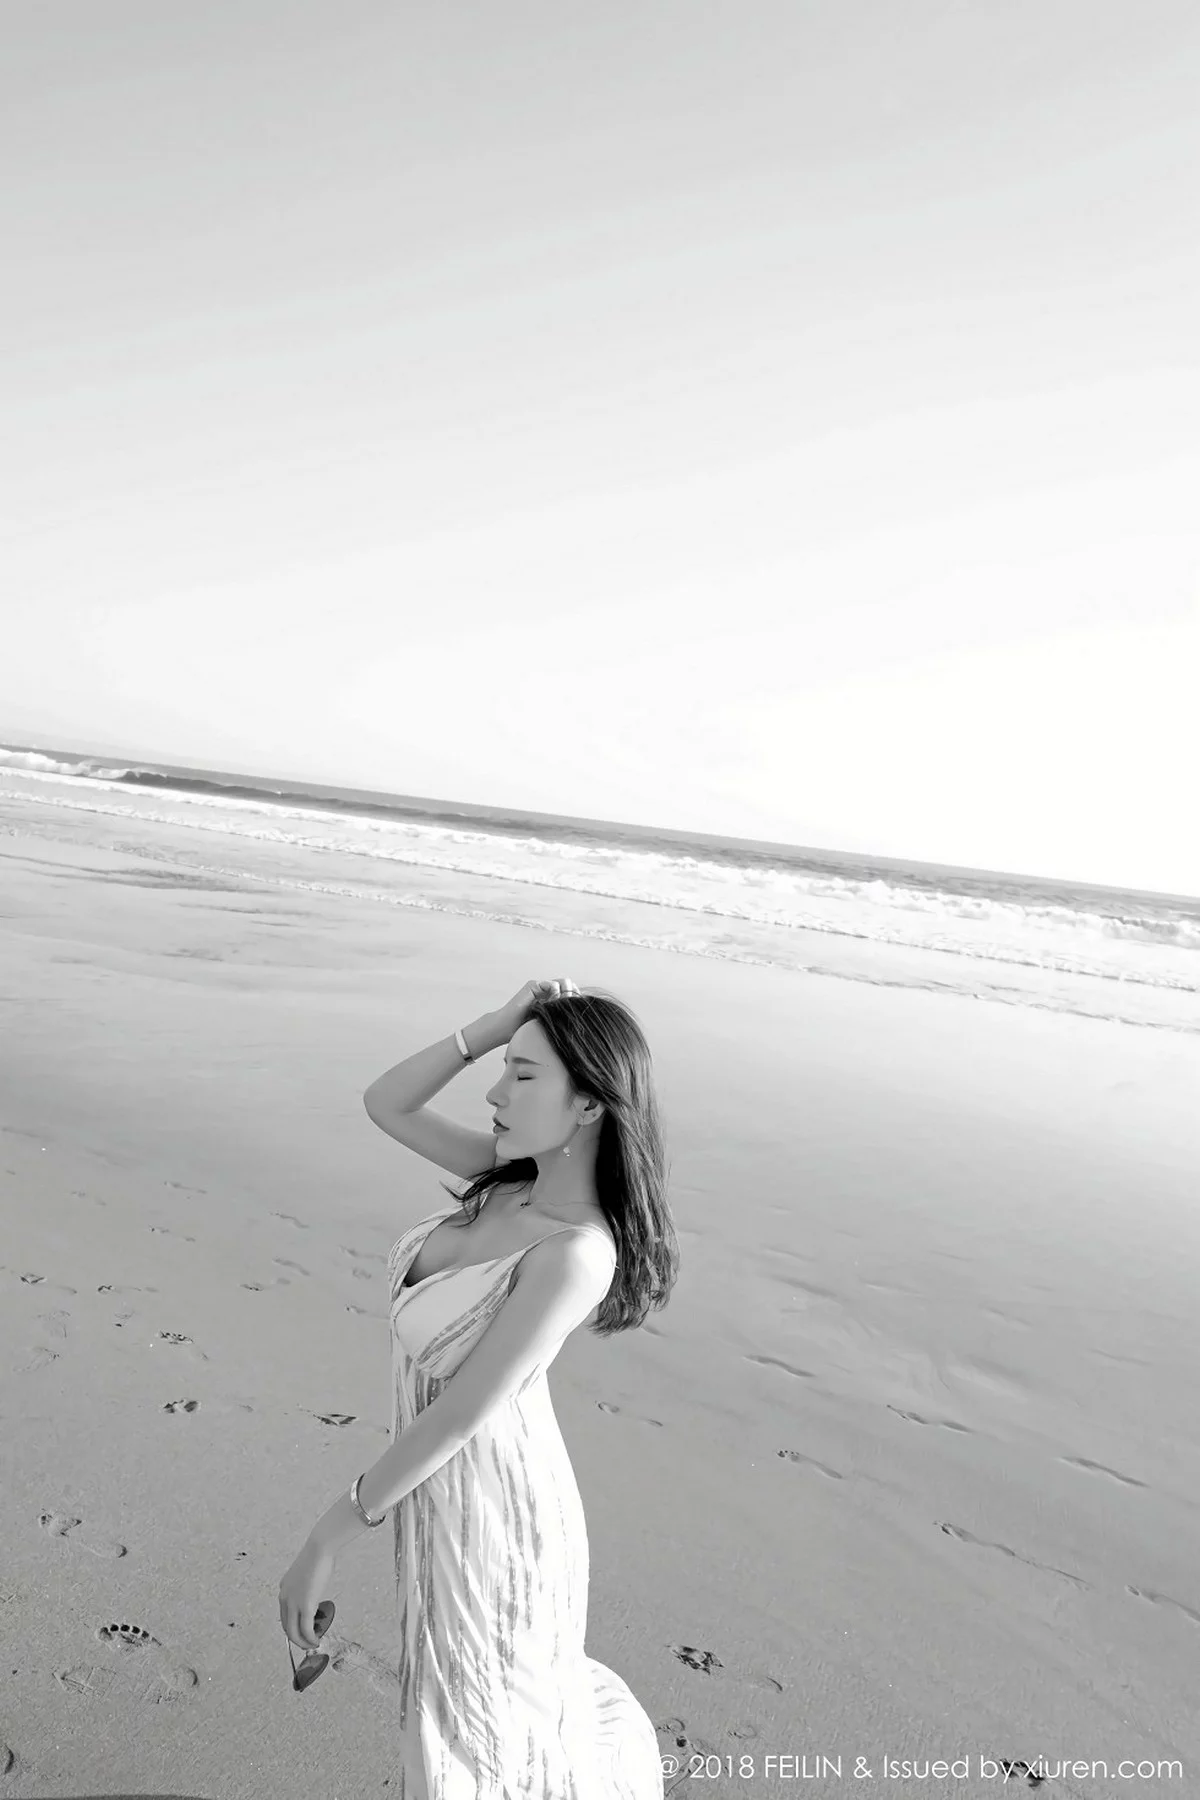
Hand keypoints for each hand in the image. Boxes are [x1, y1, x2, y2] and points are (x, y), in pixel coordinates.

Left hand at [278, 1538, 334, 1652]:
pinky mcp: (305, 1606)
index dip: (293, 1626)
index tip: (303, 1630)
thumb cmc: (318, 1556)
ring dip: (303, 1642)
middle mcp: (285, 1598)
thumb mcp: (306, 1573)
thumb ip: (306, 1585)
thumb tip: (315, 1592)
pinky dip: (310, 1639)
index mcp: (284, 1589)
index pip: (284, 1615)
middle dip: (297, 1639)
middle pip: (286, 1627)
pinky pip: (306, 1630)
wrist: (319, 1549)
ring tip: (312, 1644)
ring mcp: (293, 1603)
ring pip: (293, 1632)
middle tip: (307, 1643)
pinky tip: (316, 1640)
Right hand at [494, 977, 581, 1033]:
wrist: (506, 1028)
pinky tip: (553, 1003)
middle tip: (574, 1007)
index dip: (578, 998)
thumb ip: (561, 1019)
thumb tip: (582, 1022)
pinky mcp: (533, 985)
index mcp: (553, 999)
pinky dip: (556, 992)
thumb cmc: (526, 1030)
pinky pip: (552, 984)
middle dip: (575, 995)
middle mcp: (548, 991)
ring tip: (564, 1005)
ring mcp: (540, 987)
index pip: (572, 992)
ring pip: (564, 982)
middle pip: (570, 985)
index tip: (582, 1009)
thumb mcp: (550, 1024)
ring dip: (567, 993)